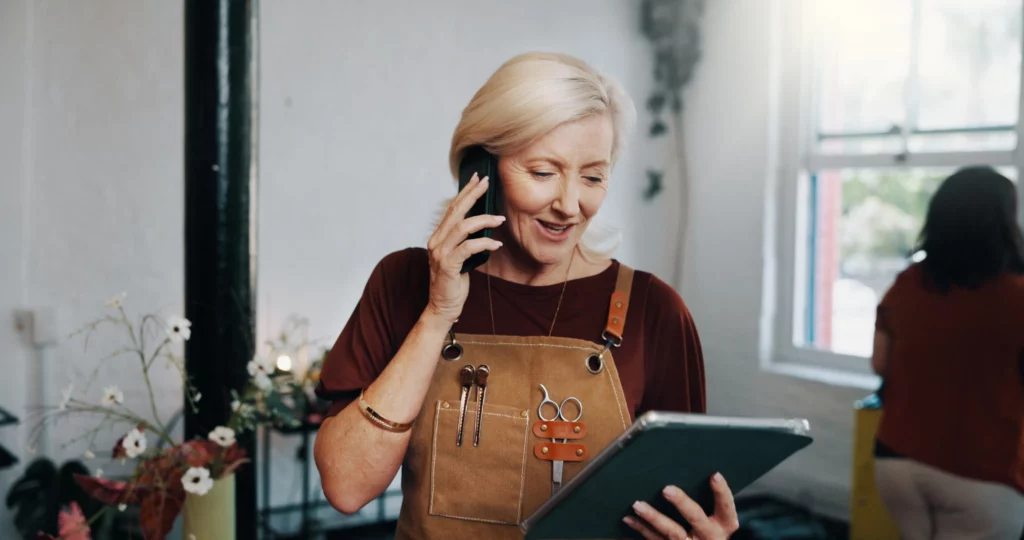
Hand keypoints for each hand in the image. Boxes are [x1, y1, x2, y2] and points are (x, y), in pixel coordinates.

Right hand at [423, 173, 504, 324]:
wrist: (442, 308)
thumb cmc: (453, 283)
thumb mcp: (459, 258)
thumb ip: (465, 241)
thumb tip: (484, 224)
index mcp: (438, 237)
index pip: (452, 209)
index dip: (464, 192)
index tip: (476, 178)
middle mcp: (436, 242)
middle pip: (456, 211)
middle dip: (473, 194)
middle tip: (487, 182)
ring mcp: (440, 253)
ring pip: (462, 227)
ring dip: (483, 220)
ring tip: (500, 219)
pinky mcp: (448, 266)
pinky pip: (468, 248)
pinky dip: (484, 243)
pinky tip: (496, 245)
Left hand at [623, 473, 738, 539]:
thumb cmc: (707, 527)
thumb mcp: (716, 517)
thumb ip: (708, 499)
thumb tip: (690, 466)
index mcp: (723, 525)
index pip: (726, 508)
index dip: (722, 492)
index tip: (714, 475)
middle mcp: (709, 537)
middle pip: (696, 518)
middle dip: (682, 503)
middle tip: (667, 489)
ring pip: (672, 532)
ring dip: (653, 517)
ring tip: (638, 504)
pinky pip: (655, 539)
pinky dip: (641, 528)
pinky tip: (629, 518)